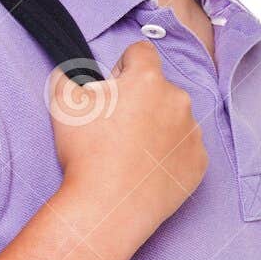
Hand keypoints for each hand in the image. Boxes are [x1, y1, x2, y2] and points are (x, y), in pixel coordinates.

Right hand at [49, 41, 207, 239]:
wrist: (108, 207)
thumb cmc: (86, 153)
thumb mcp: (62, 102)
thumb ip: (67, 74)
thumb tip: (73, 72)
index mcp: (148, 80)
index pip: (140, 53)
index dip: (121, 67)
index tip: (111, 92)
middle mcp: (178, 101)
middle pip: (159, 88)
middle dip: (140, 101)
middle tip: (116, 129)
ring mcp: (192, 133)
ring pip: (174, 119)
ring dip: (157, 127)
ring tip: (131, 153)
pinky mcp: (198, 163)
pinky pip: (185, 149)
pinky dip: (169, 155)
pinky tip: (147, 170)